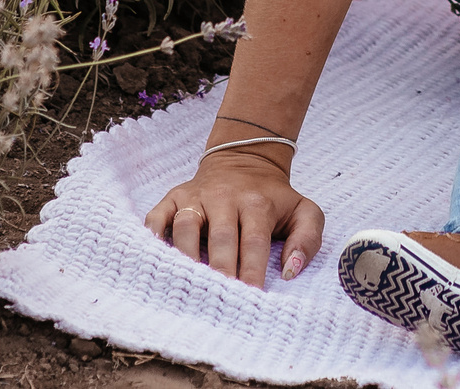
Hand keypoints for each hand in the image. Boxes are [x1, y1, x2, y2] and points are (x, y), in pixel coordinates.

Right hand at [142, 146, 324, 286]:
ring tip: (189, 286)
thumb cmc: (273, 198)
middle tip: (220, 301)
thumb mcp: (303, 211)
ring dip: (186, 257)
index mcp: (257, 203)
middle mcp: (224, 198)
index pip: (254, 242)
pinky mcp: (174, 197)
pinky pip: (157, 217)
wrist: (244, 159)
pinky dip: (153, 237)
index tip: (252, 298)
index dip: (252, 272)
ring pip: (186, 226)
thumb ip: (307, 239)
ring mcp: (196, 197)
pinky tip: (155, 260)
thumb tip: (290, 271)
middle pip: (221, 237)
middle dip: (221, 270)